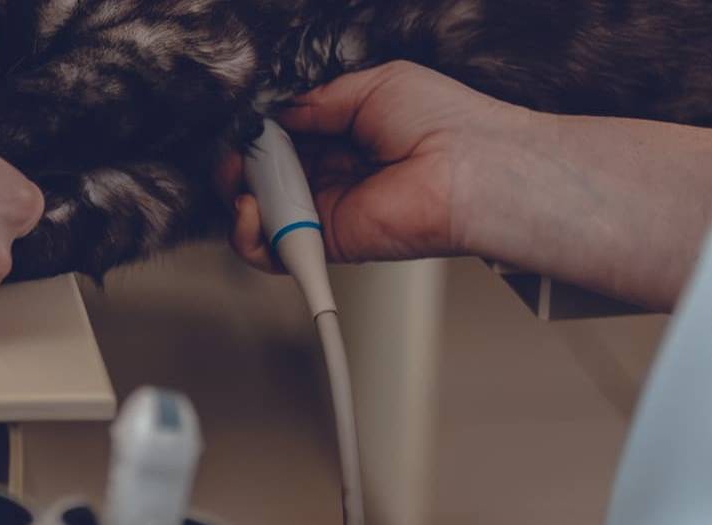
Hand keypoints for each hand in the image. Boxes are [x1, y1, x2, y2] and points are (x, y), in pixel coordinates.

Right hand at [227, 61, 534, 272]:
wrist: (472, 166)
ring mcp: (327, 210)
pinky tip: (251, 212)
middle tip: (242, 153)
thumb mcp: (371, 86)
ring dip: (238, 196)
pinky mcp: (330, 244)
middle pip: (261, 174)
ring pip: (259, 213)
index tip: (243, 125)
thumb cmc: (443, 121)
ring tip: (247, 182)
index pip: (279, 135)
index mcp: (341, 132)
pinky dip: (249, 237)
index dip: (254, 132)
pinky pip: (275, 251)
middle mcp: (332, 173)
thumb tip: (274, 111)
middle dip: (239, 163)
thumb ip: (315, 100)